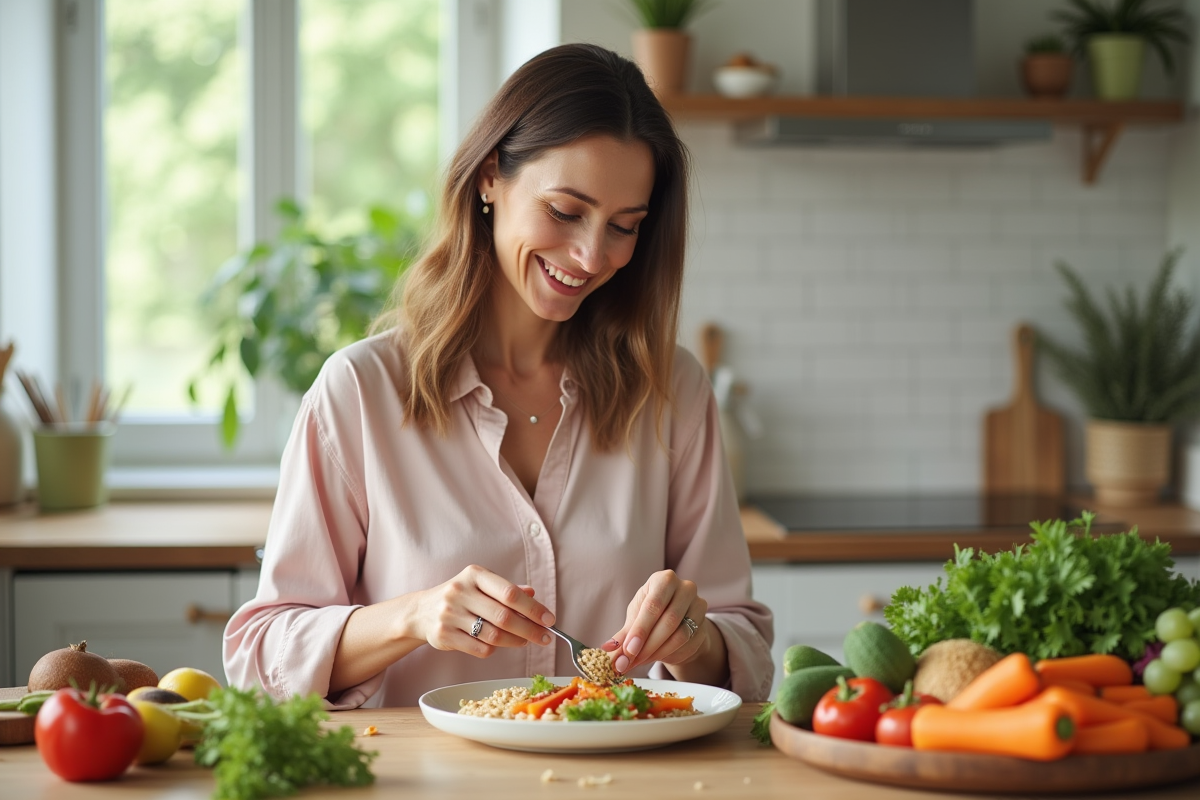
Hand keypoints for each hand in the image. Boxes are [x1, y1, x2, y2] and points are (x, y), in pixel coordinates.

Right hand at [410, 565, 554, 657]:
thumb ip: (507, 590)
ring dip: (515, 641)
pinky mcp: (443, 635)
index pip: (509, 593)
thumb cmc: (461, 597)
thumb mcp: (481, 585)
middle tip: (546, 637)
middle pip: (504, 617)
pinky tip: (496, 644)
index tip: (549, 620)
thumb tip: (533, 595)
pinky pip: (480, 648)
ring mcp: (449, 614)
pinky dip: (494, 649)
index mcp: (474, 575)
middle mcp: (460, 592)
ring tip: (524, 641)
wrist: (421, 611)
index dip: (533, 608)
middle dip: (530, 630)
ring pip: (493, 635)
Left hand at [601, 570, 708, 673]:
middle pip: (669, 621)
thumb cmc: (651, 614)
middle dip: (647, 645)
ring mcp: (699, 606)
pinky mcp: (705, 626)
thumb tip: (607, 649)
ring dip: (658, 653)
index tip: (628, 650)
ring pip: (680, 635)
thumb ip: (623, 635)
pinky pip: (689, 645)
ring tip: (640, 662)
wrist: (677, 621)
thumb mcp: (635, 619)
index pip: (654, 605)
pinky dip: (671, 656)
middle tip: (630, 661)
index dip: (641, 629)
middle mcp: (685, 588)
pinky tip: (657, 659)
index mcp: (664, 579)